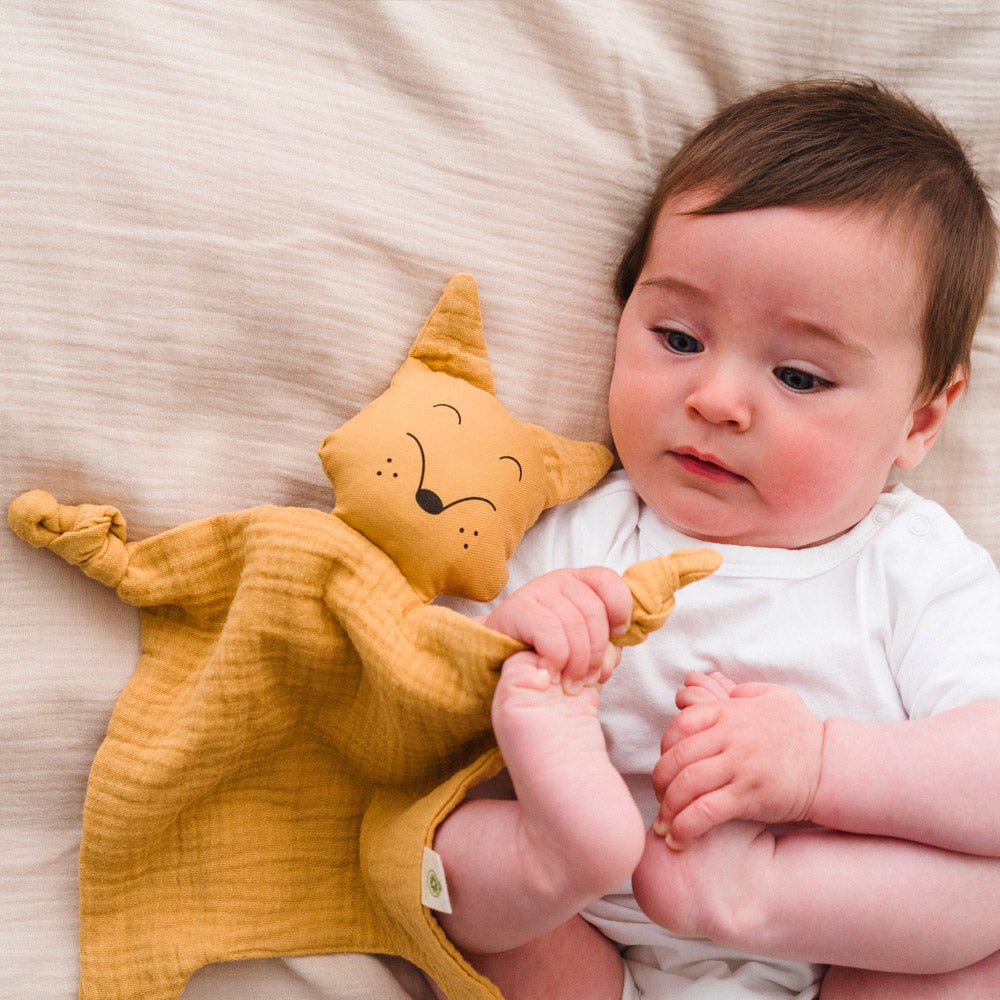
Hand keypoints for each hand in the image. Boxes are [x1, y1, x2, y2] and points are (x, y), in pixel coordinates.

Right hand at [484, 567, 632, 692]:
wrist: (502, 659)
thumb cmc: (548, 651)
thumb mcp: (584, 645)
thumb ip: (606, 647)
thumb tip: (615, 656)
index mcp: (580, 583)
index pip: (608, 581)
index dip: (620, 608)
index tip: (617, 637)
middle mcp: (559, 580)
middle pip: (594, 610)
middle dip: (597, 651)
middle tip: (589, 679)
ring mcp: (536, 591)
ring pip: (574, 623)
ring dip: (578, 662)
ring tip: (571, 683)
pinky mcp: (517, 608)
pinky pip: (550, 631)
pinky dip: (557, 657)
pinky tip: (551, 671)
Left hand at [652, 673, 823, 846]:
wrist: (830, 766)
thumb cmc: (800, 731)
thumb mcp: (773, 696)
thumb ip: (740, 690)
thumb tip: (710, 683)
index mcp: (730, 712)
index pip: (680, 724)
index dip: (665, 746)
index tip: (667, 764)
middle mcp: (730, 738)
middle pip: (676, 758)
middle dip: (660, 781)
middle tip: (660, 797)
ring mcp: (739, 767)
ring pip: (686, 786)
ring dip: (667, 808)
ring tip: (663, 824)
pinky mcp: (748, 796)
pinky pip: (706, 811)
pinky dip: (685, 826)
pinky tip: (679, 839)